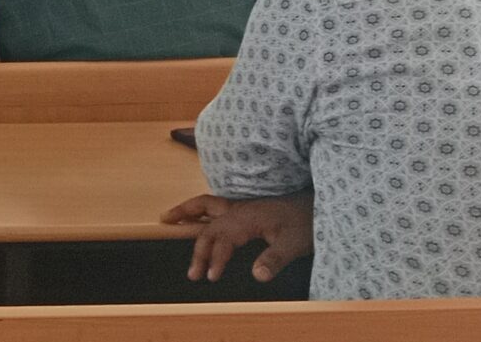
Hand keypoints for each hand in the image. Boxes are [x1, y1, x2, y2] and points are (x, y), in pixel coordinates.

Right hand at [161, 192, 313, 283]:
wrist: (314, 203)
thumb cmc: (304, 222)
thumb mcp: (294, 243)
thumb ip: (274, 259)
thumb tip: (257, 277)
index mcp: (246, 218)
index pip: (223, 240)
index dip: (215, 259)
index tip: (211, 277)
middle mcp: (238, 209)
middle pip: (209, 228)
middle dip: (198, 250)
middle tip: (192, 273)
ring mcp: (239, 206)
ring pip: (205, 206)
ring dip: (186, 212)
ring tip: (166, 219)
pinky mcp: (244, 207)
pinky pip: (214, 205)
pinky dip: (199, 209)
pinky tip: (196, 215)